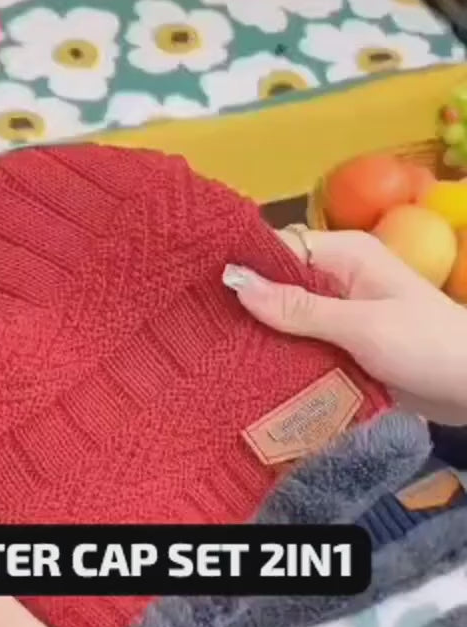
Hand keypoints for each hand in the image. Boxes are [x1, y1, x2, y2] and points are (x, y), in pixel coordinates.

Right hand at [224, 228, 466, 425]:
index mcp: (346, 255)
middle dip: (249, 311)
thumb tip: (236, 282)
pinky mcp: (344, 349)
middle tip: (203, 335)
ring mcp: (342, 316)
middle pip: (279, 287)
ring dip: (264, 341)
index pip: (279, 249)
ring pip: (288, 322)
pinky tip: (254, 377)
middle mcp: (340, 279)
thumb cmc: (425, 345)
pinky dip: (285, 361)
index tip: (201, 292)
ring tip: (218, 359)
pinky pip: (304, 349)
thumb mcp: (361, 326)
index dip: (244, 268)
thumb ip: (299, 308)